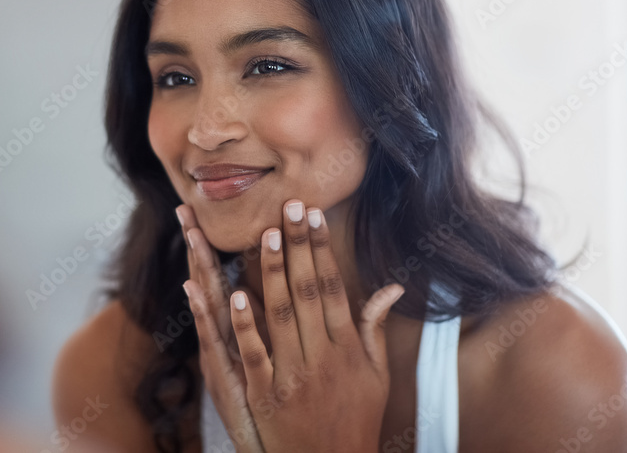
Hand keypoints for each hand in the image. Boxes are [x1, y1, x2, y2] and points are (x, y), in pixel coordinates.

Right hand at [177, 204, 267, 452]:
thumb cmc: (270, 414)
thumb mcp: (260, 368)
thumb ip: (261, 328)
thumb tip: (250, 293)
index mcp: (232, 334)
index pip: (220, 280)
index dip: (208, 248)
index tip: (195, 213)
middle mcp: (221, 343)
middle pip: (208, 285)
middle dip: (198, 247)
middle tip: (184, 209)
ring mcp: (222, 359)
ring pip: (211, 306)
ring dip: (202, 269)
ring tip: (192, 235)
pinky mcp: (228, 380)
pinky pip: (221, 342)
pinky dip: (214, 318)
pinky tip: (208, 290)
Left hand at [179, 200, 404, 452]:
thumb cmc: (356, 419)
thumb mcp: (377, 376)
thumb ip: (374, 328)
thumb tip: (391, 288)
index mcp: (349, 348)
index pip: (333, 288)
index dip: (322, 250)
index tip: (313, 216)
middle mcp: (324, 358)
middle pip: (308, 293)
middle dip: (298, 247)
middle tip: (289, 206)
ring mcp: (294, 377)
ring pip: (282, 317)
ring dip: (274, 274)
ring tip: (268, 235)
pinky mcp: (266, 397)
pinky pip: (255, 355)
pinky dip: (245, 325)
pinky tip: (236, 294)